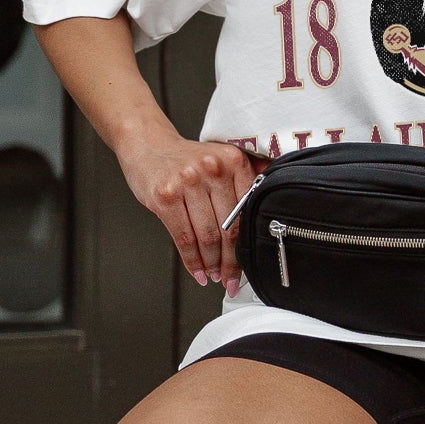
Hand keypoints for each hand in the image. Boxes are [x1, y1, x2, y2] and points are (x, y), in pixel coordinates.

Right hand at [117, 131, 257, 293]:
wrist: (149, 145)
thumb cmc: (187, 158)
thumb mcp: (222, 158)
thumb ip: (248, 176)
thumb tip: (275, 202)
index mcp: (233, 161)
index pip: (247, 212)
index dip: (249, 244)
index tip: (250, 263)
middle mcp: (212, 168)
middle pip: (228, 227)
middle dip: (230, 261)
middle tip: (231, 278)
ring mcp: (187, 182)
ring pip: (206, 236)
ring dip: (211, 264)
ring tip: (214, 275)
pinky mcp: (165, 196)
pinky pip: (183, 238)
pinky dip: (192, 260)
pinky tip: (197, 271)